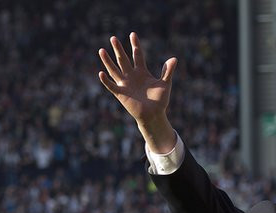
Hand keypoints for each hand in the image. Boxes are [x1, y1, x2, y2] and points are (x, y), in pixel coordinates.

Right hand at [98, 32, 177, 152]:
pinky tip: (101, 73)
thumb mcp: (165, 84)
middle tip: (113, 38)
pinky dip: (106, 80)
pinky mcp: (121, 94)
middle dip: (118, 49)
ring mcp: (125, 84)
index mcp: (142, 72)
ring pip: (114, 70)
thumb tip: (174, 58)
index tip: (133, 34)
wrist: (154, 115)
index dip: (135, 45)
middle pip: (123, 60)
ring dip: (108, 61)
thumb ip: (168, 71)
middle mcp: (132, 76)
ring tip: (101, 50)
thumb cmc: (160, 100)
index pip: (137, 55)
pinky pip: (112, 86)